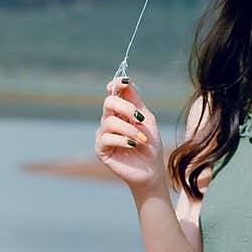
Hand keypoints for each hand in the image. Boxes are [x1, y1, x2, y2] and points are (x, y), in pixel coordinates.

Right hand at [95, 77, 166, 194]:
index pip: (113, 92)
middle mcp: (109, 120)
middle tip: (140, 118)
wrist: (151, 169)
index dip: (117, 84)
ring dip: (129, 129)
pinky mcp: (100, 149)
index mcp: (120, 111)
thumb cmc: (150, 144)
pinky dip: (123, 140)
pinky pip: (106, 138)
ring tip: (141, 139)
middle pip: (109, 102)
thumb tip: (126, 82)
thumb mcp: (146, 119)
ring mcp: (103, 134)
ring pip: (109, 122)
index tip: (125, 81)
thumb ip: (135, 102)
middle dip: (126, 107)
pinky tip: (133, 145)